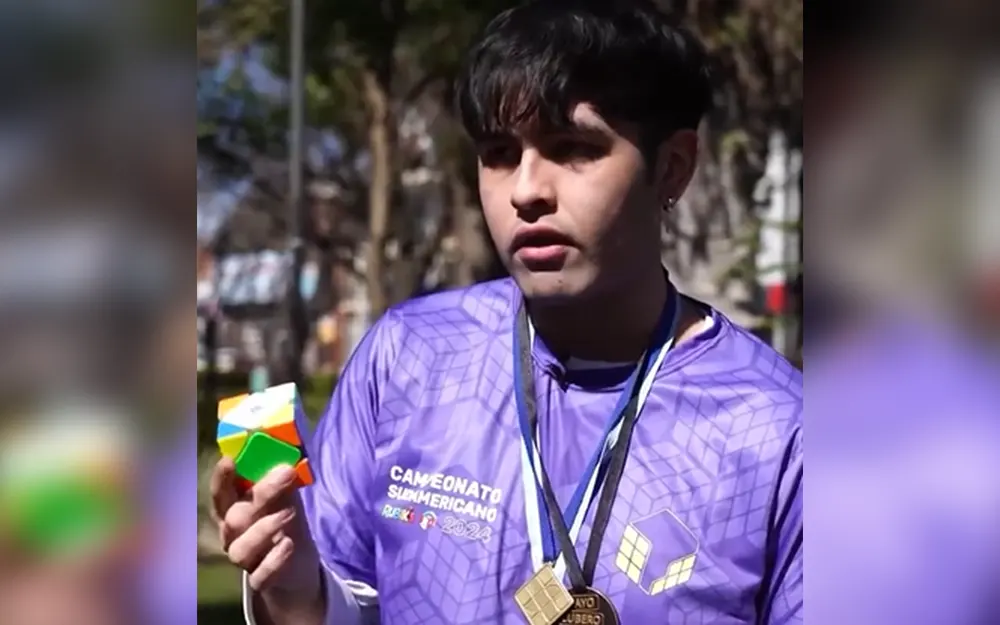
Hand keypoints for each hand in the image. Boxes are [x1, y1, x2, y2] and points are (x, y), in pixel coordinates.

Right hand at [210, 458, 322, 605]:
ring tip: (289, 514)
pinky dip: (273, 561)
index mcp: (234, 510)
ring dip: (264, 529)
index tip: (229, 460)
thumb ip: (282, 482)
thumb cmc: (286, 523)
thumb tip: (285, 461)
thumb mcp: (286, 499)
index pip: (221, 494)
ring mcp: (244, 560)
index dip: (221, 479)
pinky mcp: (260, 581)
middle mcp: (233, 535)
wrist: (298, 565)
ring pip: (240, 549)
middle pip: (234, 517)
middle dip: (260, 494)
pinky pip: (259, 576)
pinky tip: (288, 545)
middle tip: (285, 475)